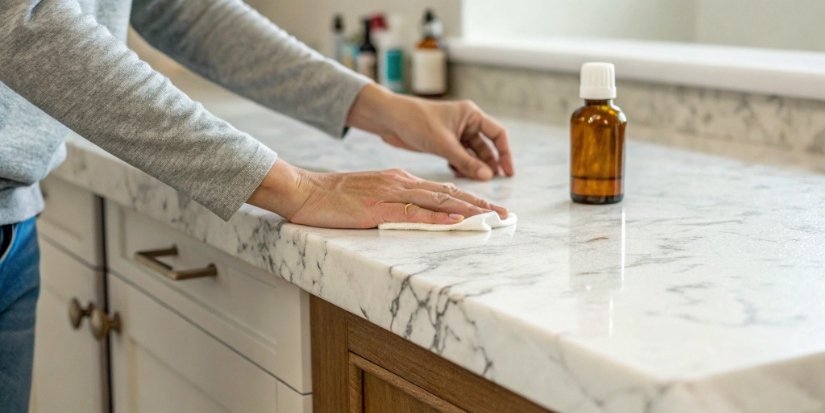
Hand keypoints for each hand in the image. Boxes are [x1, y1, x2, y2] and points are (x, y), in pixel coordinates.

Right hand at [247, 160, 507, 228]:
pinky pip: (415, 212)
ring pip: (439, 200)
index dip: (469, 199)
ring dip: (470, 209)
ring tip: (494, 217)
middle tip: (506, 214)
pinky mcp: (379, 207)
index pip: (442, 190)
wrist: (304, 190)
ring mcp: (392, 193)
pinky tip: (458, 218)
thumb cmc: (332, 197)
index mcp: (400, 180)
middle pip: (449, 193)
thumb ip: (393, 202)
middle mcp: (401, 182)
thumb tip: (413, 214)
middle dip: (480, 203)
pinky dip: (440, 215)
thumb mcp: (369, 195)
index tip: (490, 208)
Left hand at [347, 84, 513, 180]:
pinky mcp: (443, 143)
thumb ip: (467, 161)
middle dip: (488, 163)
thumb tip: (488, 176)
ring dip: (473, 166)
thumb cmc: (417, 122)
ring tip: (473, 179)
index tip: (507, 172)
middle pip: (485, 146)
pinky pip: (458, 157)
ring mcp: (454, 134)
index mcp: (471, 115)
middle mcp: (465, 123)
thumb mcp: (444, 144)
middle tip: (490, 181)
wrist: (389, 119)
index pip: (497, 134)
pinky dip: (460, 166)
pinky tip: (457, 174)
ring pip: (471, 154)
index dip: (504, 153)